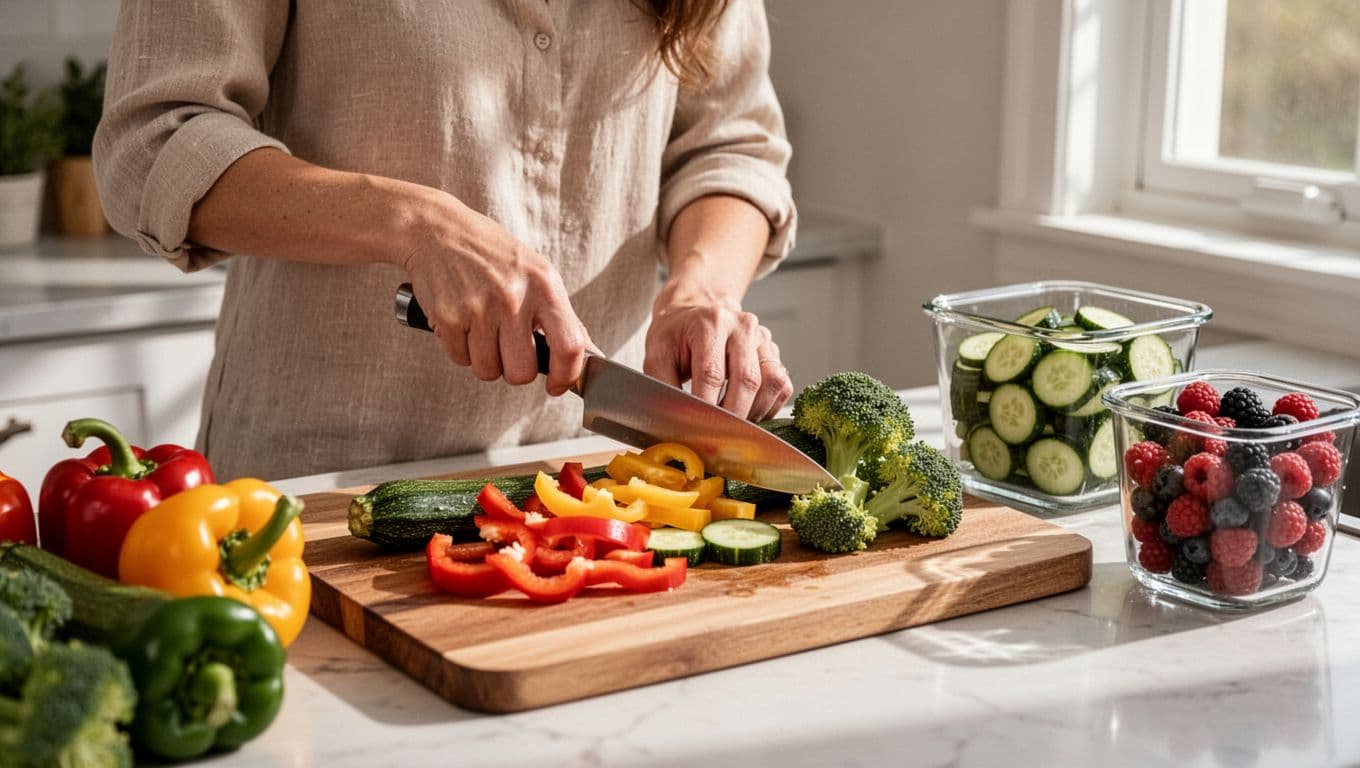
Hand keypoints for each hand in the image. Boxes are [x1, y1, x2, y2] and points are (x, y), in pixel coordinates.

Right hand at [399, 190, 588, 395]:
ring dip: (485, 360)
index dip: (565, 376)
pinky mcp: (448, 317)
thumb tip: (590, 355)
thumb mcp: (537, 273)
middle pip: (522, 372)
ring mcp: (478, 308)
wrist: (437, 230)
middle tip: (508, 349)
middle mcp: (513, 297)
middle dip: (515, 370)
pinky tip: (463, 322)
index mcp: (544, 285)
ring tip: (483, 330)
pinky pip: (460, 360)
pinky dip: (461, 349)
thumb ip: (561, 316)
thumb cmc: (492, 254)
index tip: (556, 385)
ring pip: (488, 370)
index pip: (569, 346)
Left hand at [644, 293, 792, 421]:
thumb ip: (663, 385)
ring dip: (753, 412)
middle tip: (716, 436)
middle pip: (747, 380)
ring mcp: (763, 338)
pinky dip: (766, 406)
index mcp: (710, 323)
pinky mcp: (774, 351)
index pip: (712, 374)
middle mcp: (742, 327)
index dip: (705, 407)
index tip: (697, 430)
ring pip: (772, 383)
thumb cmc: (676, 335)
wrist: (697, 311)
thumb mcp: (657, 353)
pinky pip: (781, 387)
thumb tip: (674, 419)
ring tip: (731, 423)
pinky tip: (747, 410)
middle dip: (732, 417)